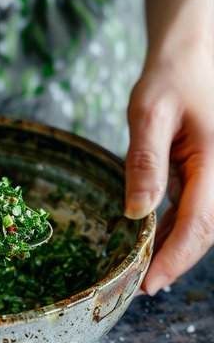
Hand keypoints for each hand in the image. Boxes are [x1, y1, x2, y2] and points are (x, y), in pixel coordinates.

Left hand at [125, 41, 213, 295]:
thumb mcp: (149, 116)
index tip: (149, 284)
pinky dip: (174, 226)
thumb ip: (144, 163)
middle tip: (139, 283)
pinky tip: (153, 235)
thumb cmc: (170, 80)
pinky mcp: (207, 173)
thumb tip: (136, 212)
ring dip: (173, 245)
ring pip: (200, 223)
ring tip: (142, 267)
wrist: (189, 58)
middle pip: (203, 232)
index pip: (199, 225)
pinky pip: (194, 207)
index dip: (174, 259)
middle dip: (173, 259)